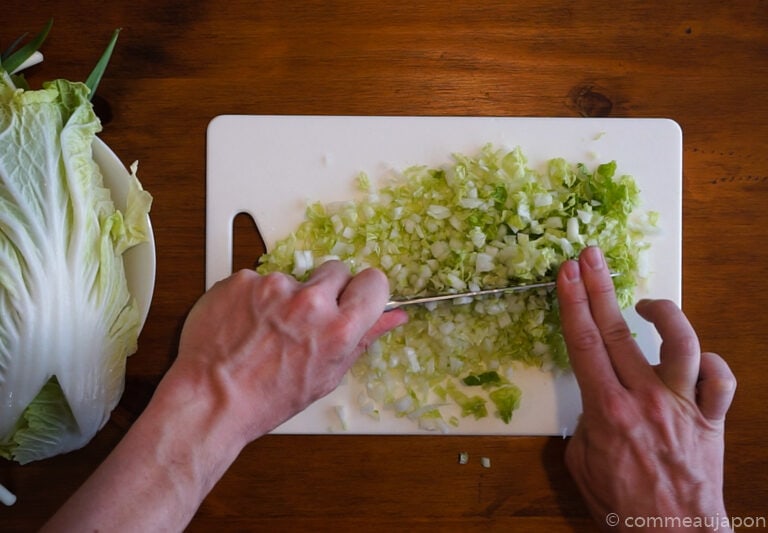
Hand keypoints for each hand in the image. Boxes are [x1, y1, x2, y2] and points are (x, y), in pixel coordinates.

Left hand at [173, 260, 407, 443]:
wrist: (211, 398)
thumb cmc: (266, 398)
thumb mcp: (327, 376)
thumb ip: (363, 338)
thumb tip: (394, 317)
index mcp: (339, 329)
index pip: (374, 281)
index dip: (363, 291)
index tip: (353, 299)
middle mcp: (310, 302)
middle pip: (336, 270)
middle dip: (325, 290)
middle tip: (304, 319)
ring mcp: (274, 287)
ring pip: (293, 277)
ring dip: (285, 296)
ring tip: (266, 330)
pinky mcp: (243, 279)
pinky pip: (258, 280)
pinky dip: (254, 297)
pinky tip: (245, 324)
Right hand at [556, 247, 735, 530]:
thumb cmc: (622, 504)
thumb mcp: (580, 463)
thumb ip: (585, 422)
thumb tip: (595, 402)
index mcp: (608, 409)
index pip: (583, 342)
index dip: (573, 302)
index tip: (567, 273)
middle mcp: (645, 397)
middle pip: (617, 329)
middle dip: (600, 287)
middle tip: (590, 257)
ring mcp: (682, 404)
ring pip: (680, 341)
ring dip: (663, 313)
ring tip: (646, 300)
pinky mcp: (711, 417)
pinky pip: (720, 378)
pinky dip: (710, 362)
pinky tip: (694, 357)